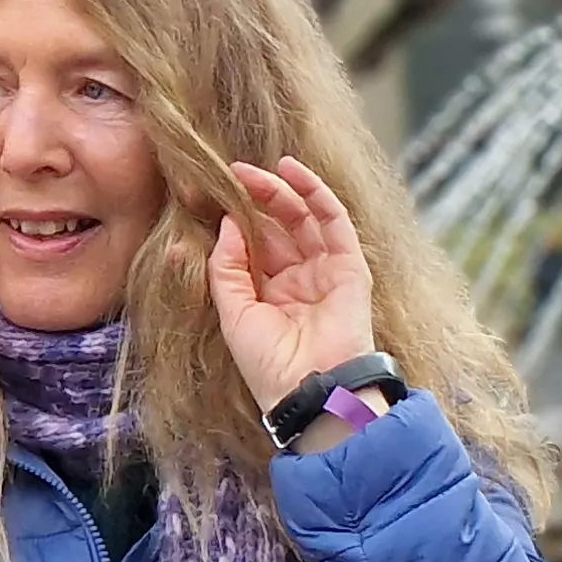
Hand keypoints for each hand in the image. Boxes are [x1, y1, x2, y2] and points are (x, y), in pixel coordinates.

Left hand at [211, 157, 377, 410]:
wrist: (309, 390)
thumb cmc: (269, 364)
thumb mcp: (233, 312)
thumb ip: (227, 267)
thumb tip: (230, 223)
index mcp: (270, 291)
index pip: (254, 243)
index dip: (236, 216)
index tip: (211, 193)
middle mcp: (299, 277)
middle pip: (278, 225)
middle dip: (256, 197)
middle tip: (232, 173)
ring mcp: (326, 271)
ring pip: (304, 218)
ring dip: (281, 190)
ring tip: (253, 170)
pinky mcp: (350, 268)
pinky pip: (334, 222)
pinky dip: (316, 193)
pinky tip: (292, 172)